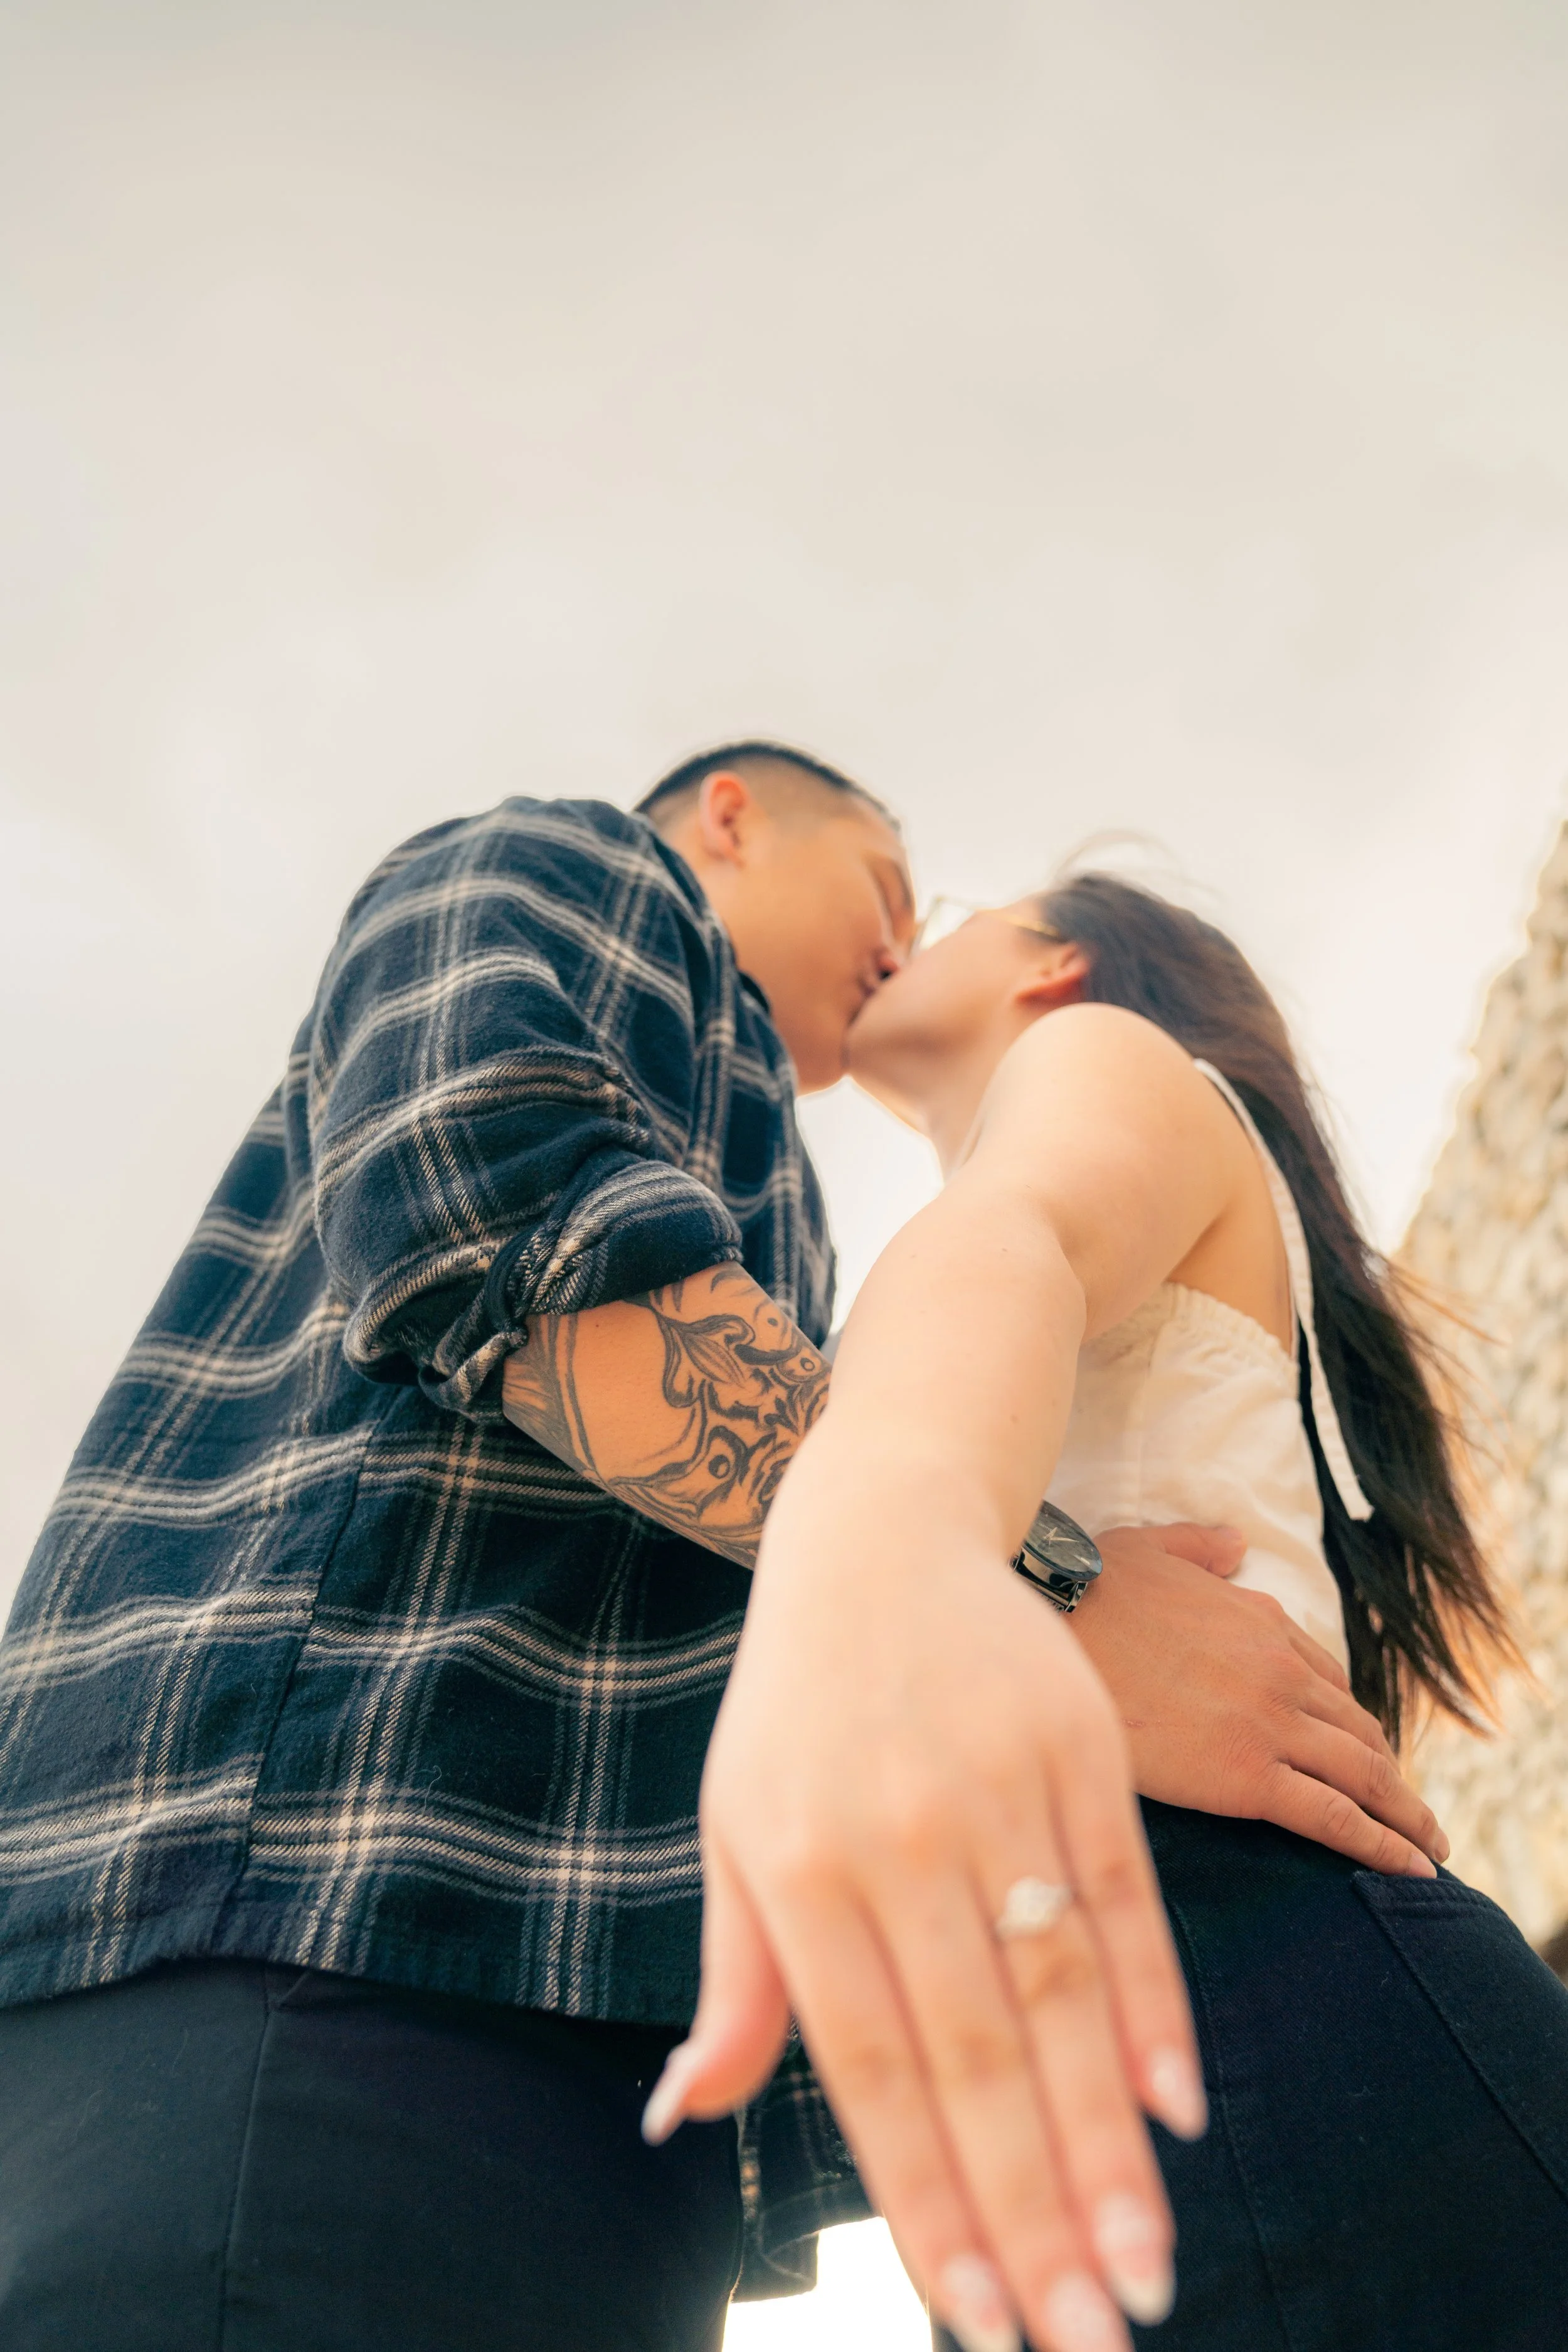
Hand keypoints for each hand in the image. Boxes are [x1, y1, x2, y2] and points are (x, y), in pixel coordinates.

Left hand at [644, 1481, 1206, 2351]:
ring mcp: (993, 1787)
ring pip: (1060, 1991)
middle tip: (1089, 2338)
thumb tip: (682, 2118)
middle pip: (977, 2053)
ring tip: (1143, 2269)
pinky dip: (1157, 2006)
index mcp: (798, 1872)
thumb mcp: (737, 1831)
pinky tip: (1178, 2109)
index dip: (928, 2202)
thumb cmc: (794, 1710)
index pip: (873, 2071)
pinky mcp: (1075, 1744)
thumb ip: (737, 1985)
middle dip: (1034, 2211)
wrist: (875, 1537)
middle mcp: (895, 1837)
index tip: (980, 2323)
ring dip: (1107, 2141)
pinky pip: (1126, 1894)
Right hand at [1074, 1524, 1447, 1875]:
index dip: (1348, 1720)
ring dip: (1406, 1814)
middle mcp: (1280, 1670)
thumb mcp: (1149, 1547)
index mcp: (1259, 1620)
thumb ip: (1199, 1546)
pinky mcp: (1249, 1776)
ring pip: (1365, 1775)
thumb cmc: (1084, 1592)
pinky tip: (1408, 1869)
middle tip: (1409, 1813)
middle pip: (1359, 1730)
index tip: (1360, 1752)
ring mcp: (1270, 1723)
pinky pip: (1336, 1817)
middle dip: (1391, 1773)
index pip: (1326, 1679)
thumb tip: (1234, 1544)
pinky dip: (1383, 1845)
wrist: (1048, 1632)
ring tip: (1428, 1850)